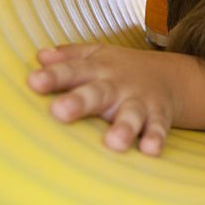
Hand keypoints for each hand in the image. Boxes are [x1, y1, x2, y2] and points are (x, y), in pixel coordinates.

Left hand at [27, 43, 178, 156]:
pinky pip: (158, 126)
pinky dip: (156, 137)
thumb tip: (40, 56)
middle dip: (79, 101)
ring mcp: (138, 100)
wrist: (170, 76)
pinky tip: (150, 149)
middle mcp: (116, 85)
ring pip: (130, 113)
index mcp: (96, 69)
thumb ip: (69, 57)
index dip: (53, 76)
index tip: (34, 82)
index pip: (71, 70)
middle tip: (60, 111)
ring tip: (114, 142)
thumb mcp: (96, 55)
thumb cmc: (119, 70)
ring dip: (124, 126)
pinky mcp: (158, 115)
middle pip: (97, 92)